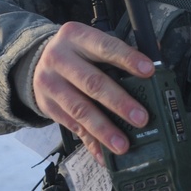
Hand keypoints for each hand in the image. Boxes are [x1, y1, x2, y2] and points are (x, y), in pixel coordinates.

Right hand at [32, 22, 154, 162]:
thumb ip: (118, 53)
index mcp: (75, 37)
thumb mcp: (90, 43)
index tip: (149, 72)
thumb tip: (154, 68)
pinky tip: (104, 154)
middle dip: (119, 102)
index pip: (105, 47)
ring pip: (80, 109)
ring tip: (123, 144)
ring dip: (104, 129)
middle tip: (141, 118)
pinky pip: (72, 127)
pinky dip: (91, 142)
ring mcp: (51, 84)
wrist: (36, 63)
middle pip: (92, 82)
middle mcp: (60, 58)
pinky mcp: (48, 107)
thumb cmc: (76, 53)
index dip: (128, 59)